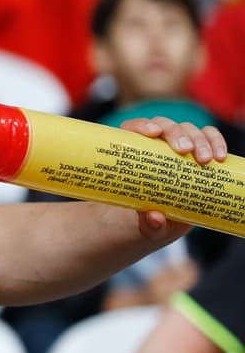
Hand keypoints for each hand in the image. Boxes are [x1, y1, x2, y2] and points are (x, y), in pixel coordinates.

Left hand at [120, 117, 227, 241]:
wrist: (166, 222)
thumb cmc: (149, 219)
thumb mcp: (147, 227)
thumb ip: (149, 225)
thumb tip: (155, 217)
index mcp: (134, 155)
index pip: (132, 130)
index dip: (140, 126)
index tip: (153, 133)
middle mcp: (154, 145)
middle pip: (163, 126)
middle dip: (176, 133)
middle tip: (185, 151)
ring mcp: (177, 146)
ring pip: (187, 129)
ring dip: (200, 139)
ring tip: (207, 160)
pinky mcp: (198, 153)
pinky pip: (208, 137)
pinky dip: (216, 141)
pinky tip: (220, 157)